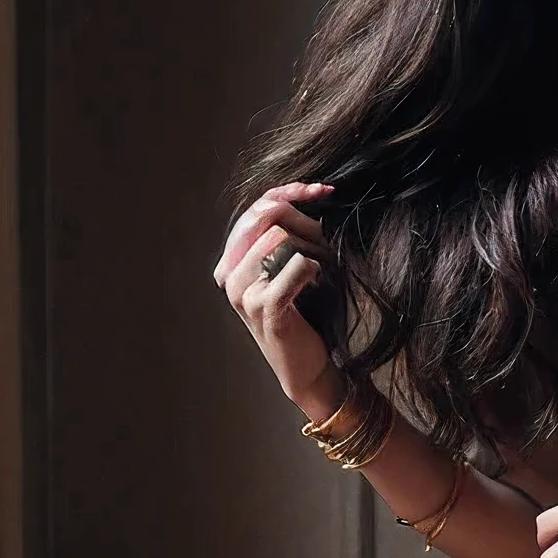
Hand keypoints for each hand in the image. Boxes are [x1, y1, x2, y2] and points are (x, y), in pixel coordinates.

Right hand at [213, 182, 337, 410]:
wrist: (309, 367)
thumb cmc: (306, 316)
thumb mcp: (290, 268)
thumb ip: (285, 235)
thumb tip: (305, 194)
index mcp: (232, 261)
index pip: (255, 209)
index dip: (288, 192)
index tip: (321, 189)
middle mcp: (230, 275)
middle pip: (264, 217)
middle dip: (301, 216)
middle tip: (326, 226)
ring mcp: (244, 293)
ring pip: (279, 239)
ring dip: (310, 247)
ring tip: (321, 269)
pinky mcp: (266, 309)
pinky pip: (296, 266)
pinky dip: (313, 268)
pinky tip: (318, 279)